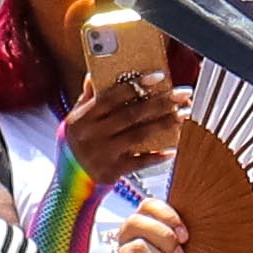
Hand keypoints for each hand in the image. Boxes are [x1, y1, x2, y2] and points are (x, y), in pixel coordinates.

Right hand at [66, 67, 188, 183]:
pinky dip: (156, 156)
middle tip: (183, 94)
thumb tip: (95, 72)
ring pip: (139, 135)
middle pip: (131, 114)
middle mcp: (92, 134)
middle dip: (160, 102)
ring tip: (184, 114)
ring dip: (164, 124)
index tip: (159, 76)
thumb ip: (88, 97)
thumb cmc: (77, 143)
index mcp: (83, 117)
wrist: (69, 180)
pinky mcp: (113, 171)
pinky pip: (139, 162)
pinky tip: (172, 150)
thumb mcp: (75, 119)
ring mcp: (103, 153)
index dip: (136, 85)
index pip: (112, 96)